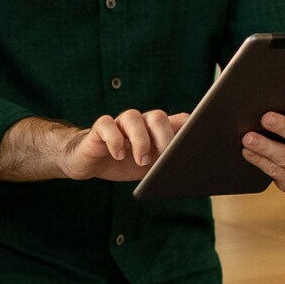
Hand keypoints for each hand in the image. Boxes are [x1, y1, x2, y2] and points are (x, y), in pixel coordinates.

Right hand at [59, 109, 190, 182]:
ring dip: (140, 140)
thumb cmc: (124, 163)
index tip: (194, 143)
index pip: (179, 120)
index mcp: (157, 131)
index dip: (190, 127)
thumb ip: (167, 159)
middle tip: (164, 157)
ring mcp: (120, 123)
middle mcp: (140, 123)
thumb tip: (188, 165)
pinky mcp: (100, 128)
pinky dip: (114, 140)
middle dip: (164, 137)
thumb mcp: (151, 166)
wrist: (90, 163)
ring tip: (141, 160)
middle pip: (157, 117)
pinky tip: (117, 155)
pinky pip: (107, 125)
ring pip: (133, 117)